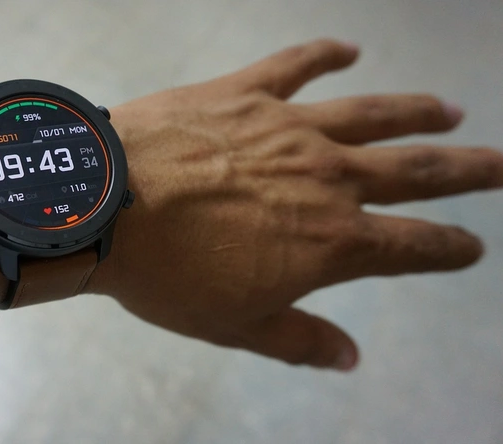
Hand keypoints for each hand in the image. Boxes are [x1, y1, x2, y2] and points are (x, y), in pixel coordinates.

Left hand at [87, 39, 502, 370]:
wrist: (105, 210)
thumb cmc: (168, 277)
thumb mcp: (235, 327)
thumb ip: (299, 340)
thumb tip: (351, 360)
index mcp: (332, 241)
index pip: (412, 247)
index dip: (449, 249)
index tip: (472, 247)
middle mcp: (328, 178)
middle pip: (417, 170)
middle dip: (468, 170)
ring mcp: (290, 128)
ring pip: (373, 113)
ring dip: (417, 110)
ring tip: (450, 108)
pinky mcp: (246, 93)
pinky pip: (297, 64)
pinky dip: (326, 54)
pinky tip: (350, 49)